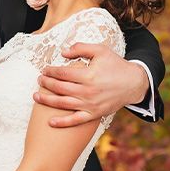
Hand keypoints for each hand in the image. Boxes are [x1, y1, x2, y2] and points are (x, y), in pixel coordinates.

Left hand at [33, 42, 149, 127]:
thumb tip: (63, 52)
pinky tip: (50, 122)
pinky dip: (62, 122)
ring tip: (36, 96)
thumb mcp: (100, 50)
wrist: (133, 83)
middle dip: (46, 83)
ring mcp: (90, 104)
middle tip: (39, 80)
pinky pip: (76, 120)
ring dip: (47, 100)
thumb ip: (81, 48)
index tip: (45, 69)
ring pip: (63, 104)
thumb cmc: (116, 65)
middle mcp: (87, 91)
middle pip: (60, 88)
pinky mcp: (94, 114)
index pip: (63, 73)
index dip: (51, 71)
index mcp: (88, 75)